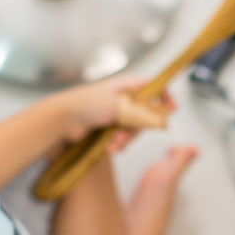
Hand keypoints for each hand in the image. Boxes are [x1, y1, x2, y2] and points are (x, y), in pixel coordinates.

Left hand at [58, 75, 176, 151]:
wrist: (62, 121)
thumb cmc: (86, 105)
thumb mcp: (119, 105)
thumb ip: (141, 109)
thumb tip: (158, 115)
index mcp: (124, 86)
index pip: (152, 86)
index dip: (164, 96)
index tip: (172, 110)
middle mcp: (120, 99)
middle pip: (144, 114)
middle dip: (138, 128)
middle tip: (128, 134)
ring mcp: (112, 114)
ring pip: (132, 130)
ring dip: (124, 140)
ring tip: (113, 144)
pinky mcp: (105, 128)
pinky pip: (120, 138)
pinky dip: (116, 144)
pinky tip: (107, 148)